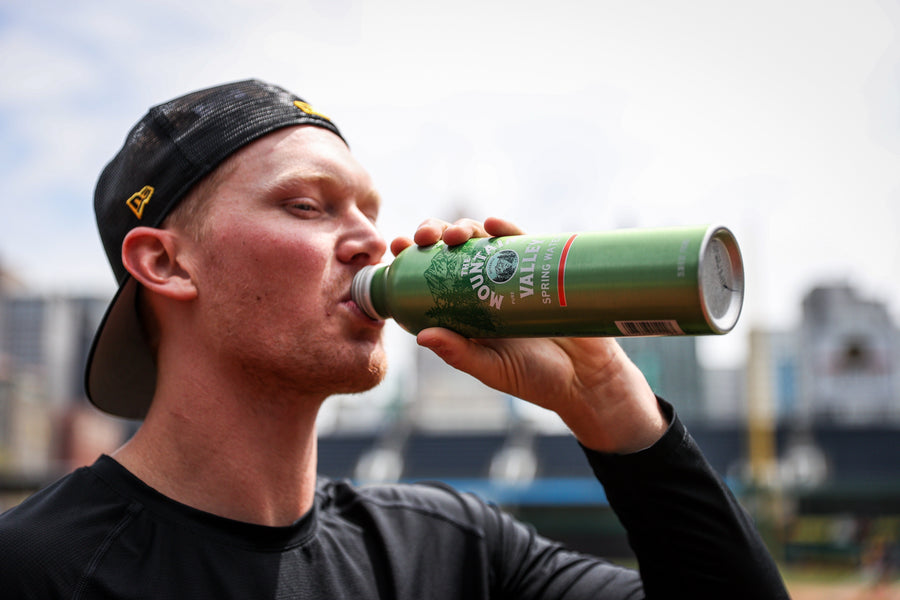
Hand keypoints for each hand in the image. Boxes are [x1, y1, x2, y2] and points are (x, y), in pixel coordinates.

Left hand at [391, 217, 667, 453]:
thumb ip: (460, 354)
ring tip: (455, 235)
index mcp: (466, 309)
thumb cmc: (536, 379)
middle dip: (435, 234)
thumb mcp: (493, 370)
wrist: (589, 380)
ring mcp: (515, 274)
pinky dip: (507, 229)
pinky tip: (493, 225)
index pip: (432, 276)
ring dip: (464, 228)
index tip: (397, 248)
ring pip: (483, 240)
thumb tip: (422, 336)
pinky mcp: (546, 268)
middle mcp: (487, 286)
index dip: (413, 259)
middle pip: (454, 249)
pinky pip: (524, 242)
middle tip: (426, 238)